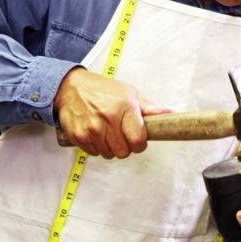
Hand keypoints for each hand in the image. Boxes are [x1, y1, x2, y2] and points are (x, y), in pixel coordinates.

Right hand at [54, 67, 170, 158]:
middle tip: (121, 135)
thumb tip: (169, 114)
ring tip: (107, 133)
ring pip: (108, 154)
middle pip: (124, 152)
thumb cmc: (102, 90)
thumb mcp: (129, 93)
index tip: (137, 139)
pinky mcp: (79, 135)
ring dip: (110, 148)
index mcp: (124, 107)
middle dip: (125, 147)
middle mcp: (108, 118)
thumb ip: (149, 108)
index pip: (138, 140)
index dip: (140, 143)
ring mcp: (92, 128)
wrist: (70, 87)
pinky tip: (96, 133)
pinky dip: (96, 147)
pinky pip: (93, 153)